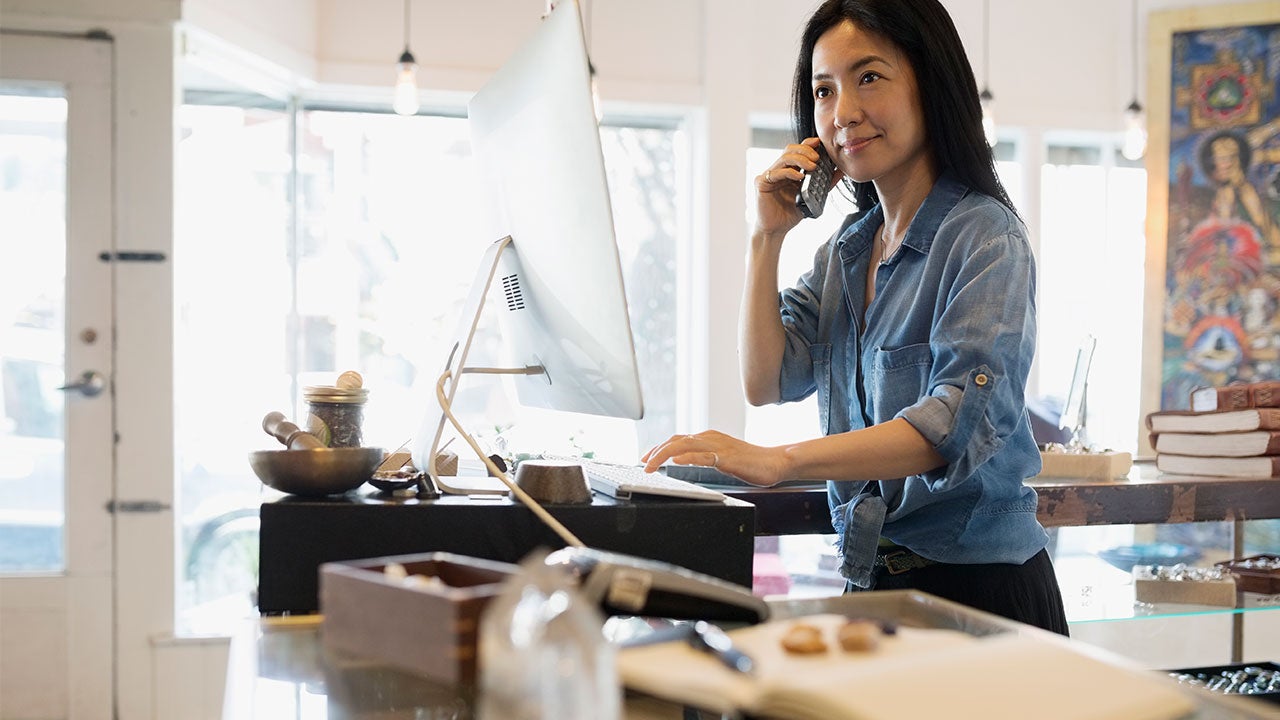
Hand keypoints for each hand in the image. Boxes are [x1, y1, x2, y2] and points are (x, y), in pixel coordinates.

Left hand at [641, 430, 788, 486]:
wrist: (775, 462)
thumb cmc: (751, 462)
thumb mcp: (721, 458)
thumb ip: (704, 457)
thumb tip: (684, 461)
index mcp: (708, 438)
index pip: (677, 439)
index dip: (659, 447)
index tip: (646, 458)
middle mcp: (710, 438)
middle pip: (676, 440)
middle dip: (656, 451)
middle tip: (643, 464)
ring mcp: (718, 446)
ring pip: (684, 445)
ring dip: (664, 454)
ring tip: (651, 464)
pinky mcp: (727, 457)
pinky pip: (703, 456)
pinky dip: (687, 457)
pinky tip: (675, 462)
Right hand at [754, 138, 841, 236]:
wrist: (775, 230)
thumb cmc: (790, 214)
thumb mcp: (813, 196)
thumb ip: (825, 183)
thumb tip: (841, 171)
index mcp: (789, 170)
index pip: (798, 151)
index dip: (808, 144)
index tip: (820, 143)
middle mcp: (778, 170)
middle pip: (790, 150)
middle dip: (805, 150)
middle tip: (817, 158)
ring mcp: (769, 175)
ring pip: (784, 158)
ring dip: (800, 159)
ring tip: (812, 166)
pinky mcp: (761, 183)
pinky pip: (775, 173)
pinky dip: (789, 172)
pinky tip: (799, 176)